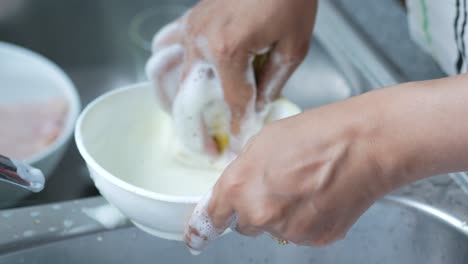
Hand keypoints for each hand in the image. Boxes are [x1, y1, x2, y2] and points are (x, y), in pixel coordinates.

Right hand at [146, 0, 316, 155]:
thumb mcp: (293, 47)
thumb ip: (271, 84)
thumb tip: (256, 108)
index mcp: (229, 52)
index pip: (232, 104)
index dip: (237, 129)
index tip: (236, 147)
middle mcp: (202, 42)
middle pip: (188, 99)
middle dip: (195, 131)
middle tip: (205, 148)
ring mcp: (191, 29)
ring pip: (168, 76)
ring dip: (174, 103)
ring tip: (185, 122)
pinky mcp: (191, 18)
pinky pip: (165, 44)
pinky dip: (165, 64)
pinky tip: (175, 76)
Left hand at [184, 74, 467, 252]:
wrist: (365, 145)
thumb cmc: (320, 134)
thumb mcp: (265, 140)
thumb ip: (244, 169)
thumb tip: (240, 184)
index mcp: (241, 186)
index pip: (211, 216)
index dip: (203, 225)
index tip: (196, 235)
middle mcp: (260, 214)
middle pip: (245, 224)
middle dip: (255, 208)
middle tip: (281, 182)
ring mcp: (289, 231)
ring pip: (274, 228)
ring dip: (283, 213)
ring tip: (306, 184)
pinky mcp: (315, 239)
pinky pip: (300, 233)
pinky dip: (306, 219)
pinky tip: (320, 196)